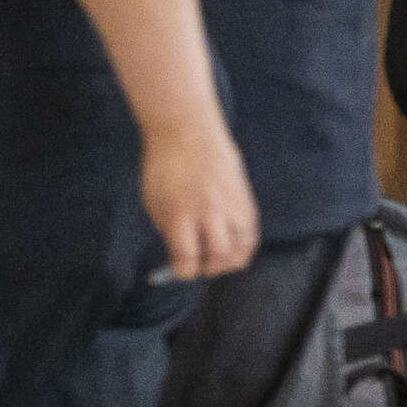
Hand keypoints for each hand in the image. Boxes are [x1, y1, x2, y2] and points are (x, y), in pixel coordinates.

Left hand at [142, 122, 261, 280]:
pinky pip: (251, 232)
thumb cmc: (164, 168)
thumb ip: (170, 232)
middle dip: (210, 269)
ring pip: (241, 248)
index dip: (182, 272)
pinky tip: (234, 246)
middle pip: (218, 257)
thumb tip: (181, 256)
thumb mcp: (155, 203)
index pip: (186, 260)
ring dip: (231, 261)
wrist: (187, 133)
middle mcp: (208, 213)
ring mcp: (230, 205)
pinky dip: (244, 245)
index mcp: (179, 216)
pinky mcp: (246, 199)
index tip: (179, 270)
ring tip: (221, 260)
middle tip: (202, 266)